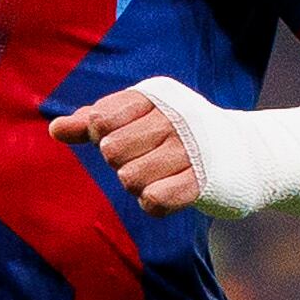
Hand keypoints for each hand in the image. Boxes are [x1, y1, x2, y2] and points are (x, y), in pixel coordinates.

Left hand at [46, 80, 279, 214]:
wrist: (247, 153)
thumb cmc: (180, 135)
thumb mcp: (139, 119)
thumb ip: (94, 122)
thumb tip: (53, 129)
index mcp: (155, 95)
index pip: (100, 120)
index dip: (105, 137)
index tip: (132, 136)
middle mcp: (175, 115)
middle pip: (111, 152)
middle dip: (122, 164)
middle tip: (150, 160)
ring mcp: (192, 148)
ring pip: (130, 179)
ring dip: (140, 186)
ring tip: (163, 176)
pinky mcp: (205, 181)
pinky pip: (154, 201)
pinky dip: (155, 205)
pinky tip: (172, 193)